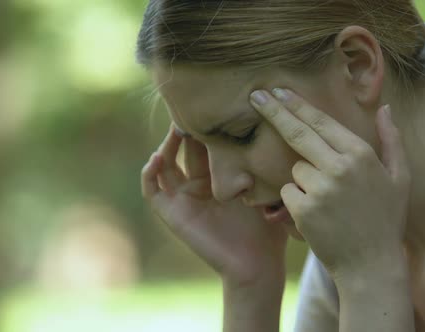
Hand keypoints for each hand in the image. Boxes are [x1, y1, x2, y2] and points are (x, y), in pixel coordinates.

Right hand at [142, 124, 287, 285]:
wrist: (257, 264)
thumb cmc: (268, 227)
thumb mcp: (268, 187)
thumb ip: (265, 163)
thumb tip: (274, 126)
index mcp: (220, 176)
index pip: (208, 143)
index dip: (208, 125)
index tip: (215, 105)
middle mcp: (200, 184)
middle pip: (186, 148)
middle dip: (188, 128)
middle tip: (193, 108)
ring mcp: (184, 198)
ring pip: (165, 163)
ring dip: (166, 144)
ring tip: (176, 128)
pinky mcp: (173, 213)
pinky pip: (153, 190)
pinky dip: (150, 173)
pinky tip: (157, 156)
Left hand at [250, 88, 410, 277]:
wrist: (371, 265)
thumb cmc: (386, 219)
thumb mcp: (400, 177)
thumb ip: (392, 139)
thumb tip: (385, 108)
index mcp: (361, 154)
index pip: (321, 122)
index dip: (297, 104)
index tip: (279, 91)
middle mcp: (338, 167)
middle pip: (297, 133)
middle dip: (274, 111)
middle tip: (256, 96)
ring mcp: (319, 189)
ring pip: (295, 169)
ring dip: (303, 179)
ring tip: (328, 202)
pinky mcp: (302, 209)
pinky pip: (287, 192)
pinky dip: (296, 200)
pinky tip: (318, 215)